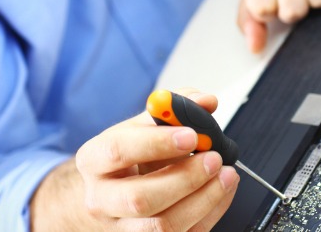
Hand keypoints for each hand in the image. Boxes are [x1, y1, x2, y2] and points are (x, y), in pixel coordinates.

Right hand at [30, 90, 239, 230]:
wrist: (109, 194)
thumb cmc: (126, 157)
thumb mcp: (140, 126)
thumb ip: (172, 110)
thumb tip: (205, 101)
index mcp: (94, 160)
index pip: (118, 151)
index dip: (156, 143)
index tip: (191, 134)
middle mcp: (101, 199)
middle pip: (140, 199)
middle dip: (184, 179)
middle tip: (213, 159)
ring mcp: (121, 228)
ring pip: (162, 226)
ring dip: (203, 199)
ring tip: (226, 175)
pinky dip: (210, 213)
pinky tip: (222, 192)